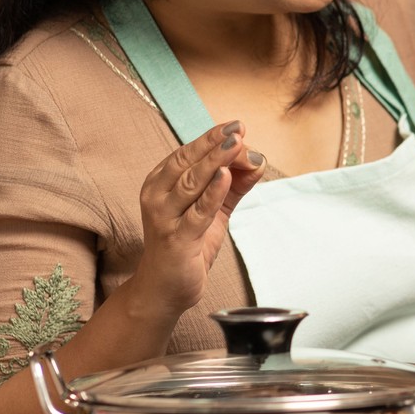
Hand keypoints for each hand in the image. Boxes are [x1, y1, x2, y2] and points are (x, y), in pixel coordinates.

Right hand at [135, 121, 262, 315]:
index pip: (187, 153)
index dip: (211, 138)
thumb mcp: (214, 210)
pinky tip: (227, 176)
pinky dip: (213, 193)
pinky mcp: (177, 239)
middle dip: (215, 144)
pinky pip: (197, 212)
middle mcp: (156, 196)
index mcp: (160, 183)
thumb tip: (258, 158)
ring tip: (236, 144)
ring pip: (191, 183)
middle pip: (187, 162)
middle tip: (238, 128)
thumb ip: (235, 185)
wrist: (165, 288)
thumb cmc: (187, 244)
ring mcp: (164, 217)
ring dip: (215, 161)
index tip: (237, 125)